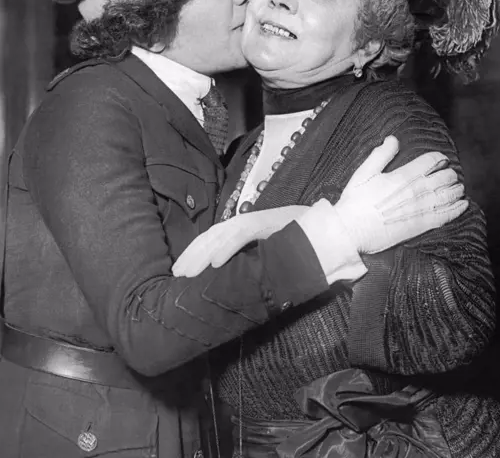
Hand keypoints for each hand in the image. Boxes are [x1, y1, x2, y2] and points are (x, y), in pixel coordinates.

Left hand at [172, 205, 308, 276]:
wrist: (323, 227)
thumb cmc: (297, 241)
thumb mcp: (268, 254)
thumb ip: (251, 262)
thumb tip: (232, 279)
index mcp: (242, 228)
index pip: (212, 239)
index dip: (195, 253)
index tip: (181, 271)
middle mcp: (244, 222)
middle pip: (210, 237)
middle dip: (191, 255)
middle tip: (176, 274)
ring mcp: (254, 220)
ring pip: (220, 236)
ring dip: (202, 254)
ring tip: (187, 272)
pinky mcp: (265, 223)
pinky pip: (241, 235)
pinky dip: (227, 247)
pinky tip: (215, 263)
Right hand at [335, 135, 467, 253]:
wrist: (352, 232)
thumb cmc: (354, 202)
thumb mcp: (363, 173)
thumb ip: (381, 154)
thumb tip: (393, 139)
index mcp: (404, 176)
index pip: (432, 160)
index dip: (439, 157)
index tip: (441, 159)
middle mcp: (417, 190)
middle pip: (445, 176)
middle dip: (449, 172)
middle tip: (449, 173)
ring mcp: (422, 208)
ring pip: (450, 194)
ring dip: (456, 188)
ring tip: (457, 187)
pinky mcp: (423, 225)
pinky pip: (448, 215)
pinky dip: (459, 208)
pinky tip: (463, 204)